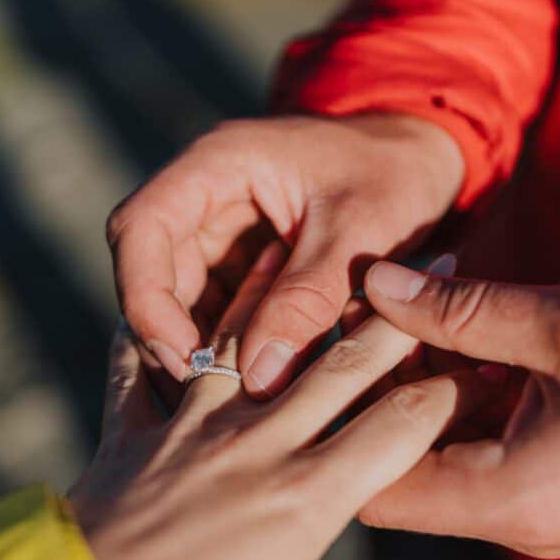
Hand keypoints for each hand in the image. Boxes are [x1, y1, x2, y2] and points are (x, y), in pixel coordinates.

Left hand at [71, 244, 474, 559]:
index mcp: (305, 500)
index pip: (398, 425)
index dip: (443, 390)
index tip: (471, 362)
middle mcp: (255, 447)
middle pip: (340, 365)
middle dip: (390, 320)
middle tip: (426, 270)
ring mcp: (189, 430)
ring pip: (245, 340)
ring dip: (280, 294)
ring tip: (309, 252)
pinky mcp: (130, 433)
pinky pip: (138, 366)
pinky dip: (145, 334)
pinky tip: (149, 306)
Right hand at [106, 113, 462, 393]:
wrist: (420, 161)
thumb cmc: (395, 173)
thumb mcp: (361, 228)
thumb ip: (309, 296)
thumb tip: (259, 376)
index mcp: (217, 163)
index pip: (139, 227)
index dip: (145, 295)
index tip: (182, 356)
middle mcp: (204, 194)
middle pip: (149, 270)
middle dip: (170, 334)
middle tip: (205, 396)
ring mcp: (218, 229)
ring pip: (177, 298)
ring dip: (197, 346)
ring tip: (228, 398)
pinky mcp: (238, 260)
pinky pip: (214, 309)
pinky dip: (227, 344)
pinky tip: (252, 380)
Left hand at [360, 261, 559, 558]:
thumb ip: (462, 310)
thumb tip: (379, 284)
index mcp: (509, 497)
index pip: (377, 487)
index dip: (345, 421)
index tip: (335, 352)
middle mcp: (514, 520)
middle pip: (403, 471)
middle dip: (378, 393)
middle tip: (362, 319)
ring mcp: (534, 509)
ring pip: (441, 458)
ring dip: (420, 390)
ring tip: (403, 317)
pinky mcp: (551, 487)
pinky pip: (481, 451)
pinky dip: (462, 401)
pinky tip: (461, 345)